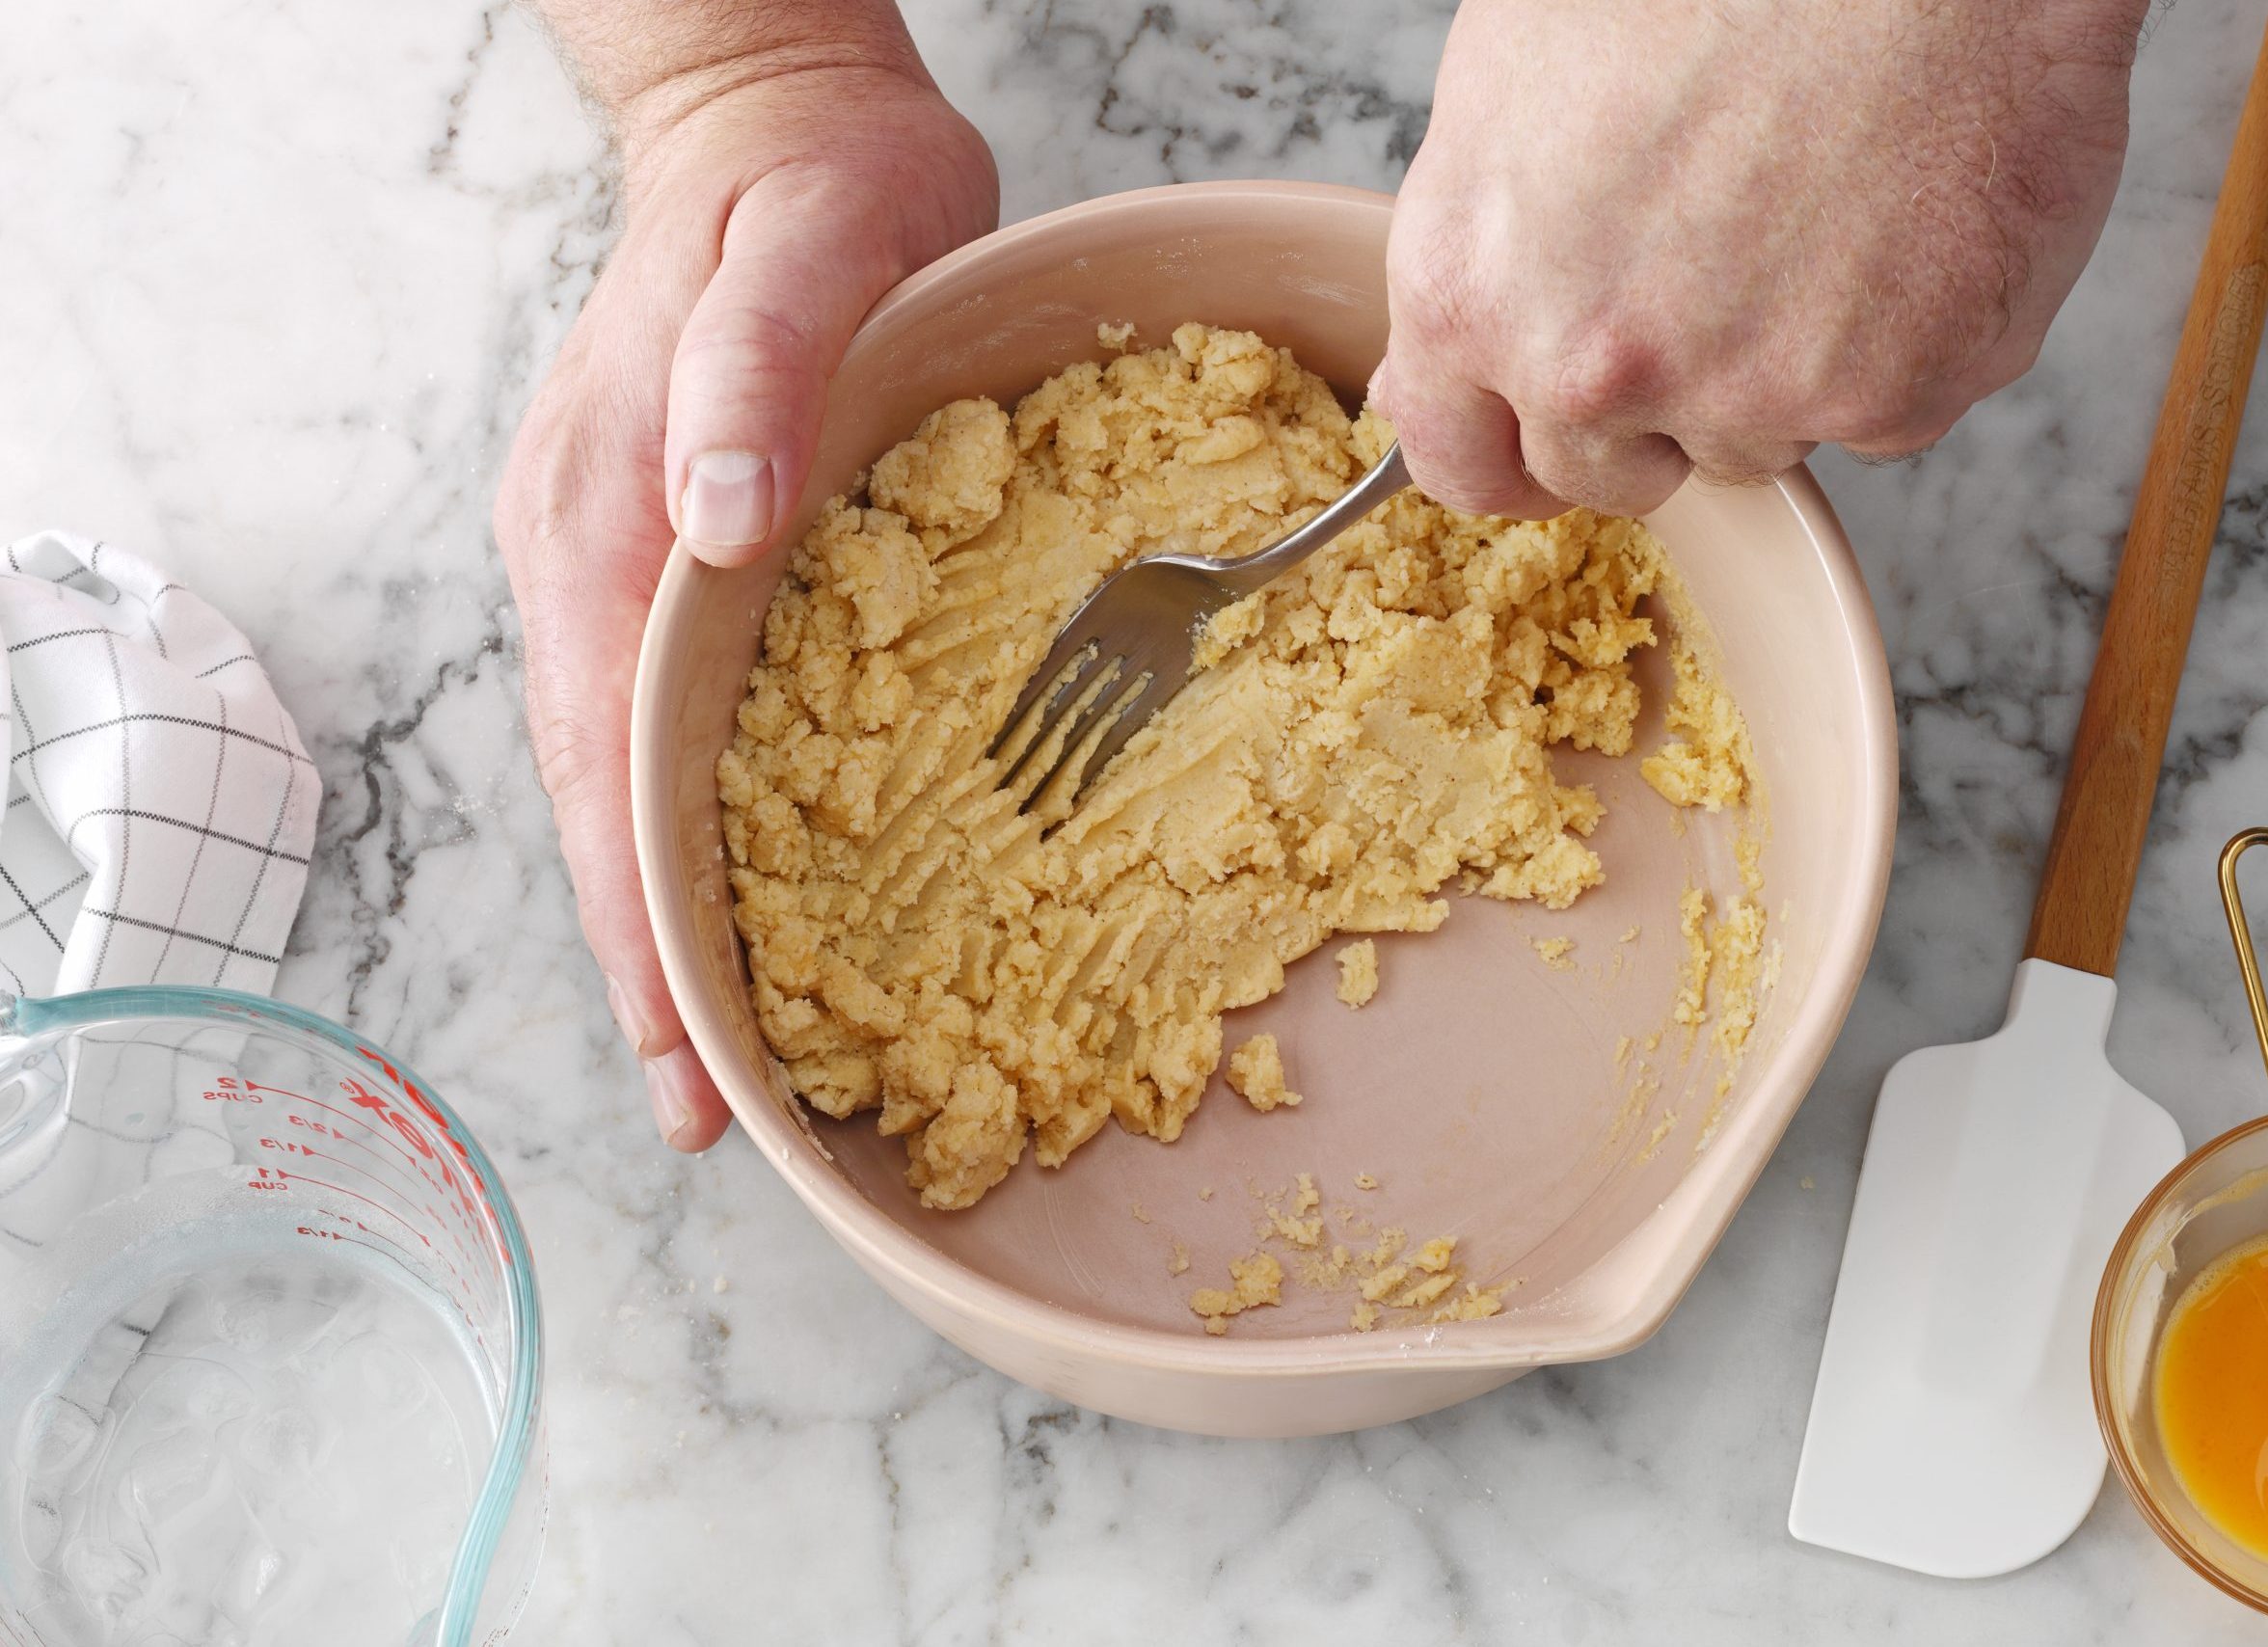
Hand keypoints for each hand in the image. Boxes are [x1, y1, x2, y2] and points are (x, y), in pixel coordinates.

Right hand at [495, 43, 995, 1149]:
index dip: (642, 911)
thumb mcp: (801, 253)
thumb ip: (752, 377)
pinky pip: (668, 725)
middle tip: (701, 1117)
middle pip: (604, 802)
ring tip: (717, 1051)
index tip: (683, 1047)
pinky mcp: (676, 560)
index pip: (611, 761)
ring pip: (627, 780)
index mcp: (611, 521)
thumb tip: (716, 520)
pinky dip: (693, 829)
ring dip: (665, 915)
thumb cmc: (812, 192)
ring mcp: (623, 566)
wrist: (780, 127)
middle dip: (648, 962)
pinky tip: (742, 895)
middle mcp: (594, 564)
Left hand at [1378, 0, 2145, 517]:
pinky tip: (1899, 224)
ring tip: (1815, 209)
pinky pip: (1876, 416)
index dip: (1513, 447)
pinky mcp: (1885, 396)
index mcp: (1473, 291)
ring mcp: (1742, 395)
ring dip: (1776, 367)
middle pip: (1608, 474)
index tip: (1550, 429)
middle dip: (1650, 406)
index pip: (1463, 465)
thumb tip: (1423, 377)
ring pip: (1750, 443)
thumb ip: (1470, 254)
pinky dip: (1896, 344)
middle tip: (1713, 270)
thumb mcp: (1513, 77)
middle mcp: (1591, 368)